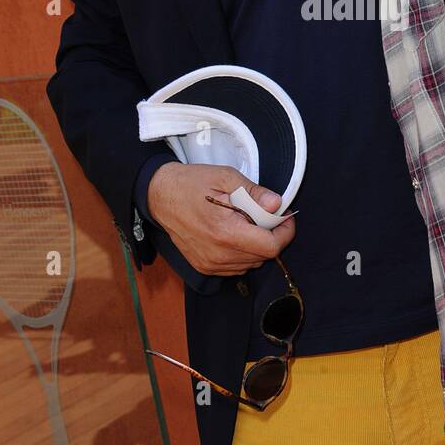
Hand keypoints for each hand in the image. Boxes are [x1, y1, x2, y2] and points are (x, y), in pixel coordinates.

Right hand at [145, 163, 295, 275]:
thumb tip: (277, 205)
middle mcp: (218, 254)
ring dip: (257, 245)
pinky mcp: (204, 267)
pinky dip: (243, 253)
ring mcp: (210, 264)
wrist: (159, 196)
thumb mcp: (226, 177)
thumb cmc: (192, 183)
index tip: (285, 217)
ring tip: (247, 222)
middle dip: (271, 235)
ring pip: (251, 263)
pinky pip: (237, 266)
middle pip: (263, 256)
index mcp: (225, 232)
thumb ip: (253, 193)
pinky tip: (235, 233)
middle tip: (266, 214)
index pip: (270, 247)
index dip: (285, 232)